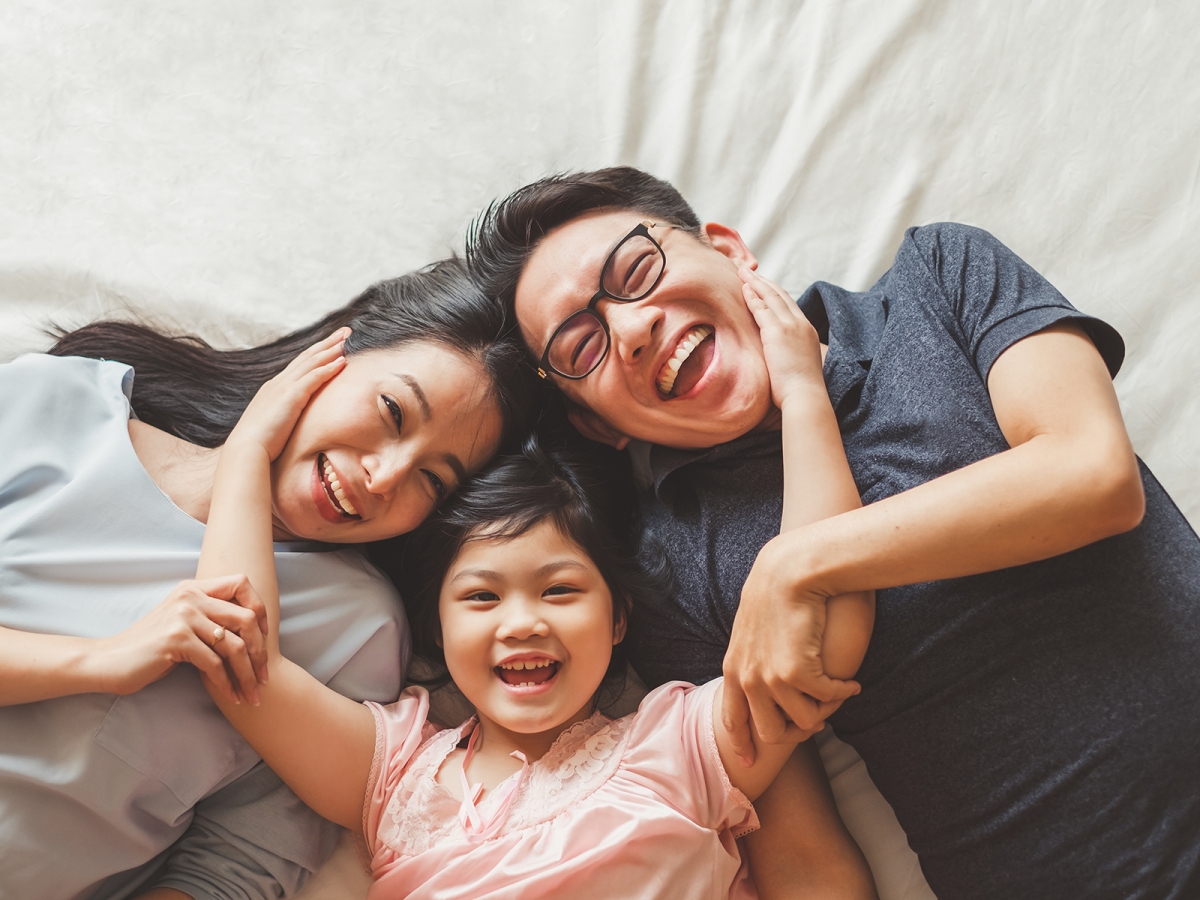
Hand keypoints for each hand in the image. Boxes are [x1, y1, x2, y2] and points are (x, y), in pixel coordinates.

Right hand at [91, 575, 269, 704]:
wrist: (108, 661)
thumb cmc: (151, 647)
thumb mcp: (183, 622)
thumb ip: (210, 618)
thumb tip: (254, 631)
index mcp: (194, 588)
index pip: (242, 583)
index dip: (260, 608)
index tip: (265, 636)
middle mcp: (190, 596)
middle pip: (246, 618)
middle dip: (260, 651)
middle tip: (264, 676)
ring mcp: (183, 616)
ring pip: (235, 645)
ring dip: (247, 675)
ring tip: (253, 695)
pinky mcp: (176, 640)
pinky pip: (215, 664)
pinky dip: (227, 684)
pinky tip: (231, 697)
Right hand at [227, 328, 349, 459]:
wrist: (246, 449)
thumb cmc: (259, 444)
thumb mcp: (272, 423)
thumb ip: (283, 416)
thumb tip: (292, 421)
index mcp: (274, 388)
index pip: (299, 365)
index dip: (316, 353)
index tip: (331, 344)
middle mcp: (279, 383)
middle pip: (307, 357)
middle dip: (327, 343)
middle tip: (345, 331)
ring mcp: (284, 388)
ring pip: (311, 362)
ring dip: (331, 349)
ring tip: (347, 339)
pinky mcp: (291, 396)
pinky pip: (314, 377)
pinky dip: (328, 368)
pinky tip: (342, 361)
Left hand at [721, 535, 860, 764]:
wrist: (789, 571)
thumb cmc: (775, 592)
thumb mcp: (751, 629)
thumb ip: (752, 655)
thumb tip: (762, 676)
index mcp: (733, 670)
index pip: (733, 720)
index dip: (742, 744)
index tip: (750, 764)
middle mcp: (747, 680)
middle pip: (770, 733)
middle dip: (796, 733)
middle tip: (817, 722)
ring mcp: (770, 680)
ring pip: (804, 722)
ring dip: (824, 712)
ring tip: (837, 695)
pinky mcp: (797, 673)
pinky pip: (827, 700)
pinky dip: (843, 693)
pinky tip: (852, 684)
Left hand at [739, 268, 824, 409]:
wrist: (805, 396)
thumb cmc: (800, 389)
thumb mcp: (799, 364)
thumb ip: (791, 352)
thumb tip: (781, 356)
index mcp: (806, 330)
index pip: (789, 304)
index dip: (774, 292)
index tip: (762, 284)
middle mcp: (800, 324)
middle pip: (780, 294)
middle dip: (763, 281)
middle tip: (749, 271)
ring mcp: (790, 326)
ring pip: (771, 296)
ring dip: (755, 282)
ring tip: (742, 272)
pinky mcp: (777, 332)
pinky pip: (762, 309)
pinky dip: (752, 296)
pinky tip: (743, 288)